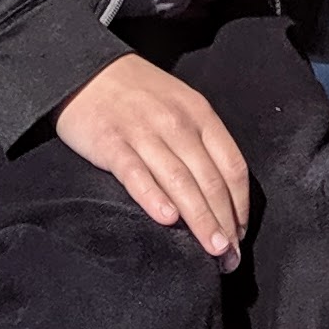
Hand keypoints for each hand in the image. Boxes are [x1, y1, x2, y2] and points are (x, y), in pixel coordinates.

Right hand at [55, 54, 250, 267]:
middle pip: (210, 180)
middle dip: (224, 222)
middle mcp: (178, 124)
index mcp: (201, 115)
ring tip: (211, 250)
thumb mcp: (181, 107)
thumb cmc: (140, 95)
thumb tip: (220, 192)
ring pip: (181, 182)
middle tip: (229, 256)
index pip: (232, 165)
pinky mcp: (112, 144)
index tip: (241, 234)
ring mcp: (145, 133)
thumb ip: (200, 143)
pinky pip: (137, 174)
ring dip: (199, 219)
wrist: (87, 71)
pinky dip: (153, 197)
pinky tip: (167, 220)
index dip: (240, 204)